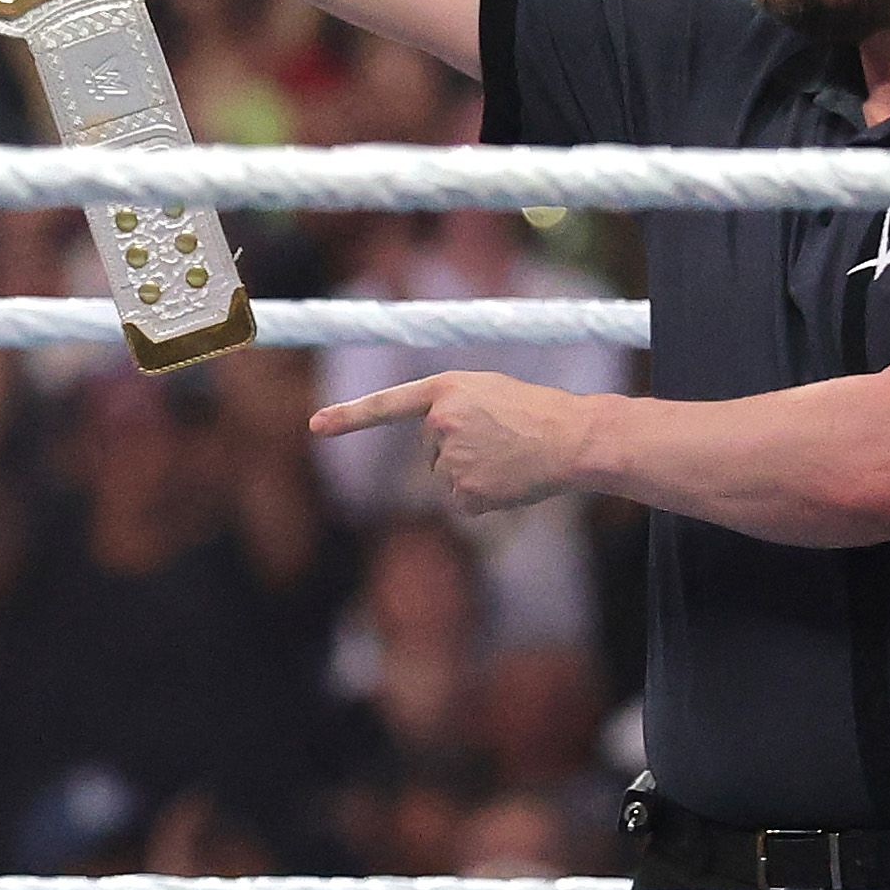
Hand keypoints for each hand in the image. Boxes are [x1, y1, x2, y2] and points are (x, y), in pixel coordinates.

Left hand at [309, 372, 597, 515]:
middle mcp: (440, 422)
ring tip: (511, 456)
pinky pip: (463, 500)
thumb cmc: (535, 411)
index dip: (349, 417)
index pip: (387, 405)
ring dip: (475, 472)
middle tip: (502, 438)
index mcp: (445, 390)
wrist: (574, 438)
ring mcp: (452, 458)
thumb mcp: (487, 393)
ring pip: (447, 476)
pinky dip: (485, 496)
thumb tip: (435, 451)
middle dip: (458, 449)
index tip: (315, 426)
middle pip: (430, 449)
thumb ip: (450, 409)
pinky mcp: (466, 491)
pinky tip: (510, 479)